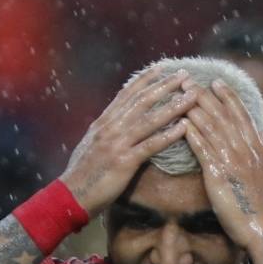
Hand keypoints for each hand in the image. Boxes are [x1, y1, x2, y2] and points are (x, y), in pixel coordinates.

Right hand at [60, 68, 196, 214]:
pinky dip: (168, 135)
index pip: (127, 94)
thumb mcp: (90, 145)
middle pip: (142, 101)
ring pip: (149, 119)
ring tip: (192, 97)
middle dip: (165, 86)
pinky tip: (184, 128)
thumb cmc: (81, 174)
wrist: (70, 195)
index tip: (162, 67)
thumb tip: (113, 123)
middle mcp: (110, 128)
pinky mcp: (124, 162)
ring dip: (173, 106)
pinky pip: (150, 145)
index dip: (146, 79)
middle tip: (185, 74)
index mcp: (103, 123)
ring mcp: (117, 144)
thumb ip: (104, 132)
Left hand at [183, 78, 262, 246]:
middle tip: (190, 80)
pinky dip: (192, 134)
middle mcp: (246, 150)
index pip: (241, 116)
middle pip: (223, 116)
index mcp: (258, 149)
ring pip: (211, 128)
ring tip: (180, 94)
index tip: (217, 83)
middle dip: (205, 96)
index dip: (228, 98)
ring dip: (194, 109)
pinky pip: (202, 150)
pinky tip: (180, 123)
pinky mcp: (218, 175)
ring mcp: (233, 161)